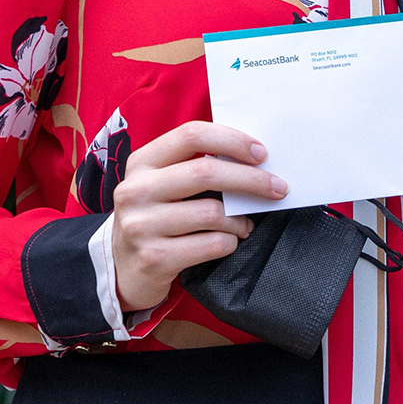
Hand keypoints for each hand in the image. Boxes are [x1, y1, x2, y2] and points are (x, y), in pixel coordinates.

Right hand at [109, 122, 287, 313]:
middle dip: (251, 179)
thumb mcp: (163, 184)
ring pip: (212, 213)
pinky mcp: (153, 258)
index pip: (191, 135)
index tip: (262, 153)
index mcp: (141, 162)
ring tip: (246, 224)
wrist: (124, 268)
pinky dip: (229, 242)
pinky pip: (211, 245)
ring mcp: (140, 225)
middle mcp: (135, 190)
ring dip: (241, 219)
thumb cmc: (157, 217)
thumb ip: (194, 166)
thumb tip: (255, 157)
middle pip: (206, 172)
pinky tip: (229, 242)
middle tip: (278, 188)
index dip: (232, 140)